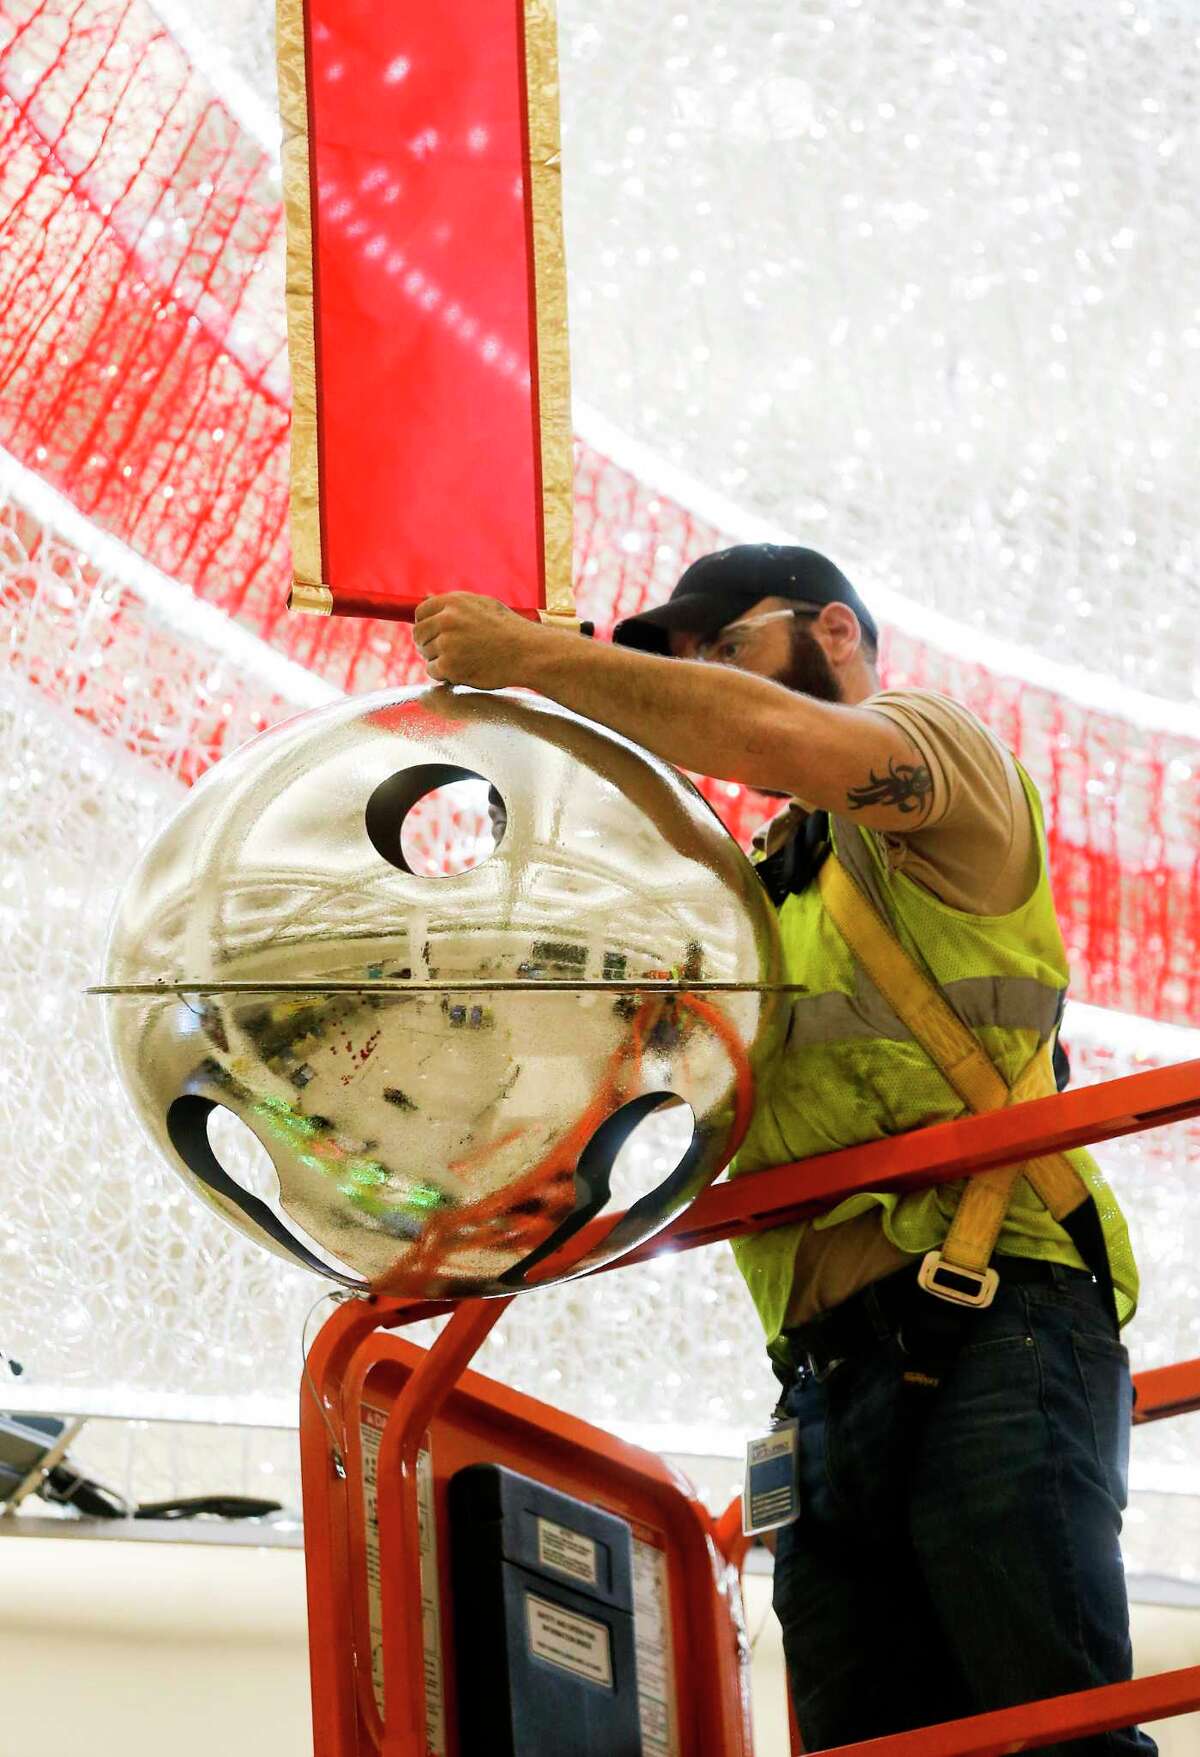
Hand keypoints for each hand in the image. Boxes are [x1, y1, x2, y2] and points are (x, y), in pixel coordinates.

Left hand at [412, 593, 536, 688]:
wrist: (527, 652)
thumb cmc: (509, 629)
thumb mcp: (482, 605)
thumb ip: (454, 605)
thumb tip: (426, 601)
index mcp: (453, 602)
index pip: (420, 612)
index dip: (425, 624)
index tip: (433, 634)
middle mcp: (446, 620)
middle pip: (418, 634)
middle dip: (428, 644)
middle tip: (446, 652)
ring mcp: (446, 643)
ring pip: (426, 654)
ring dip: (440, 660)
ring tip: (464, 660)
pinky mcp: (449, 665)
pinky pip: (434, 671)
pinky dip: (445, 674)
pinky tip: (463, 671)